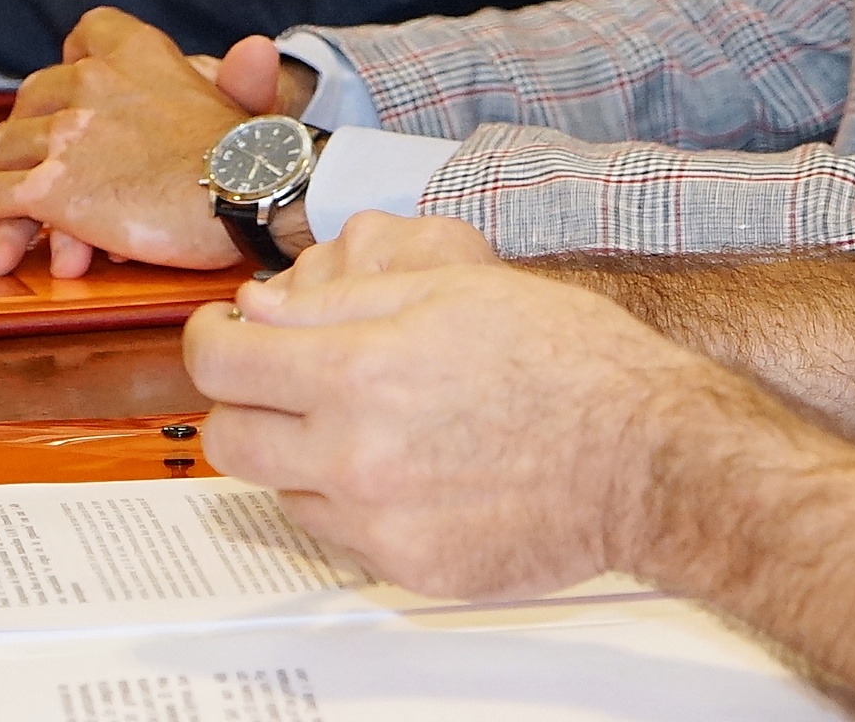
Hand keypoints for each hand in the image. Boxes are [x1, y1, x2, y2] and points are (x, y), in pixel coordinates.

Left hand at [0, 15, 293, 276]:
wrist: (249, 195)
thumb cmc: (250, 159)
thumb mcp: (238, 98)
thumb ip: (234, 73)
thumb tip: (258, 47)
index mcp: (136, 53)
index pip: (86, 34)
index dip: (73, 64)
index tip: (75, 90)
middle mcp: (91, 81)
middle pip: (30, 104)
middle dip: (18, 141)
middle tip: (11, 173)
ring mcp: (66, 133)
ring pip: (1, 156)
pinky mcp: (50, 187)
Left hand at [185, 223, 704, 598]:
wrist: (646, 454)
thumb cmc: (570, 360)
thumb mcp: (454, 288)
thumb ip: (339, 300)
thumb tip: (261, 308)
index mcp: (360, 370)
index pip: (222, 362)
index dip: (208, 337)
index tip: (223, 331)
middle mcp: (354, 454)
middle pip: (227, 440)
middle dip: (236, 402)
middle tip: (272, 379)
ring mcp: (378, 521)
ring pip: (280, 490)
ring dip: (296, 452)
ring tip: (358, 421)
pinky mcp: (407, 567)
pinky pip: (339, 533)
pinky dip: (350, 499)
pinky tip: (404, 467)